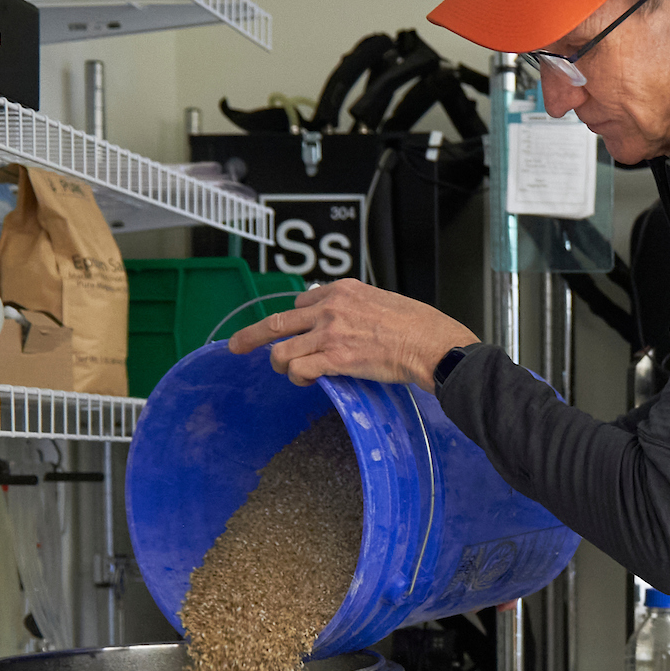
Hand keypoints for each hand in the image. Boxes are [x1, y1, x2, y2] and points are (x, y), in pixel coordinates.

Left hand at [226, 278, 478, 390]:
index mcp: (343, 290)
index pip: (302, 303)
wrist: (432, 344)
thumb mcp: (383, 301)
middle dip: (252, 336)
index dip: (296, 321)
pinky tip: (308, 380)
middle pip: (277, 322)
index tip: (292, 332)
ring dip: (280, 364)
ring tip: (290, 373)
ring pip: (281, 350)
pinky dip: (298, 377)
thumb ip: (358, 308)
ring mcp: (330, 333)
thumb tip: (349, 323)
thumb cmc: (419, 326)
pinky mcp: (335, 359)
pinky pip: (298, 368)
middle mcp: (330, 308)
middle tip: (236, 345)